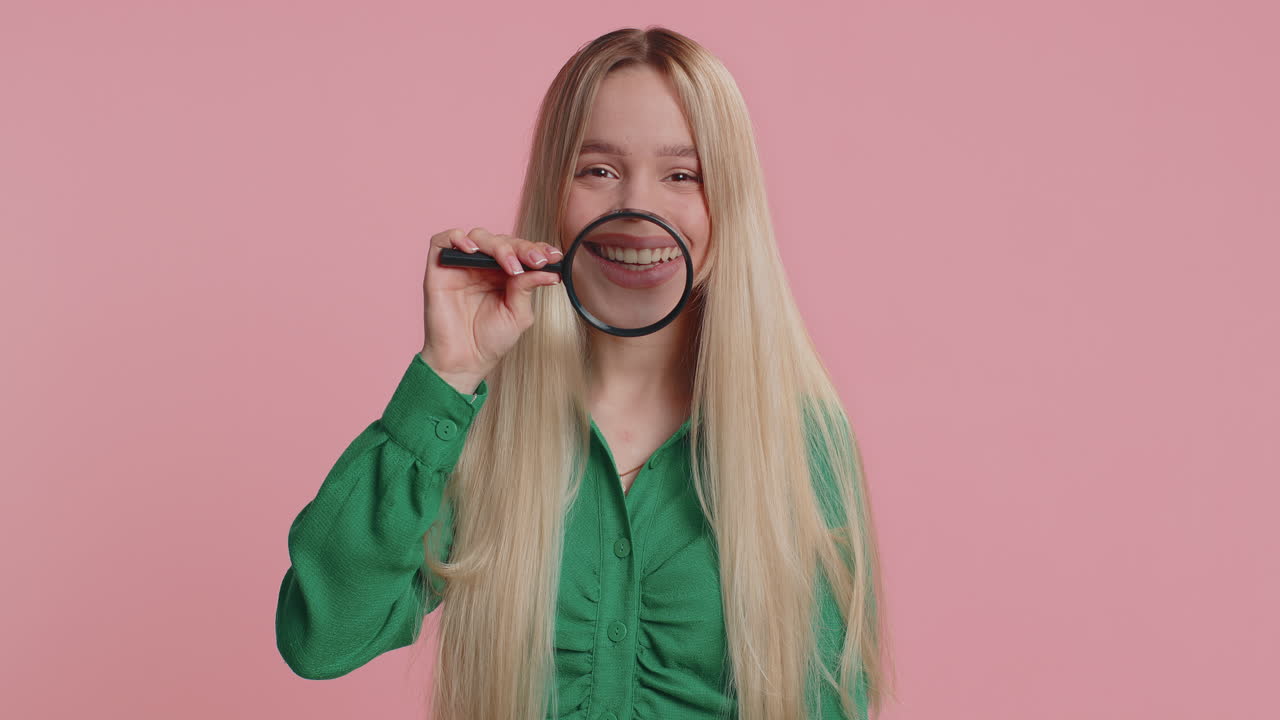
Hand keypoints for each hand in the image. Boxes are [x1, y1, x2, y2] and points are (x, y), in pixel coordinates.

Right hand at [418, 227, 562, 393]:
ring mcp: (461, 266)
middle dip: (522, 248)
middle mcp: (483, 267)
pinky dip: (458, 238)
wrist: (464, 362)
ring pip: (478, 236)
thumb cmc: (489, 341)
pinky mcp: (439, 268)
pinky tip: (473, 251)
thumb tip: (548, 270)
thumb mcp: (518, 314)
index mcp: (503, 275)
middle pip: (502, 240)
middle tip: (536, 261)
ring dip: (498, 246)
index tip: (554, 256)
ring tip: (511, 265)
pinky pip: (444, 240)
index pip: (520, 251)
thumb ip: (528, 288)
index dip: (536, 248)